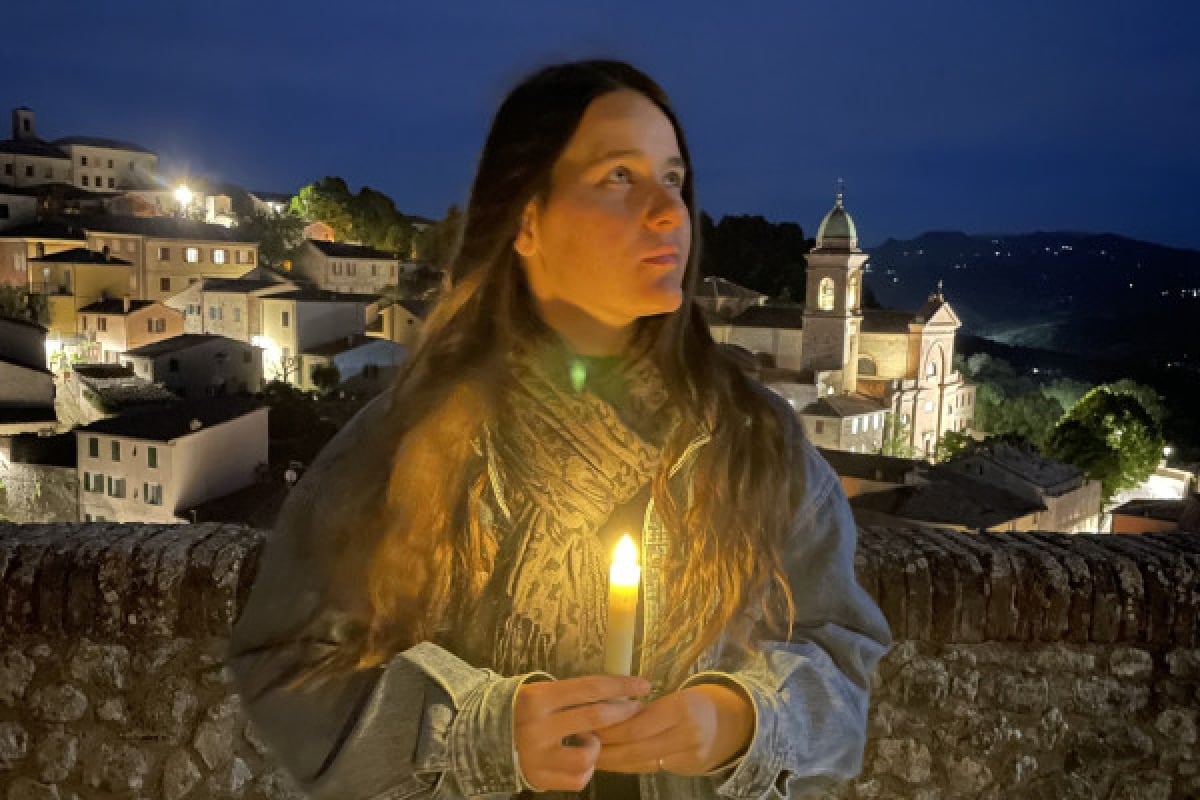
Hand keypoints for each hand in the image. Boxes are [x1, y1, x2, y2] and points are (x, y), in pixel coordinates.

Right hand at [514, 675, 649, 791]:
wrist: (486, 738)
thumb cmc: (525, 711)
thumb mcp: (542, 693)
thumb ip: (573, 695)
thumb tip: (618, 693)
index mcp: (538, 698)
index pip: (590, 688)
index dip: (621, 685)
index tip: (643, 685)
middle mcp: (537, 727)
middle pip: (595, 717)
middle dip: (623, 712)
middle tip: (635, 708)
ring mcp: (538, 756)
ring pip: (588, 755)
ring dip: (597, 747)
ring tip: (588, 741)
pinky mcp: (539, 778)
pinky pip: (579, 778)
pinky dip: (587, 768)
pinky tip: (579, 758)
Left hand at [594, 683, 753, 775]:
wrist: (726, 724)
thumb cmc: (690, 704)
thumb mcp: (671, 697)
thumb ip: (642, 709)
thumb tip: (603, 713)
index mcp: (680, 708)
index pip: (636, 725)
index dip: (610, 729)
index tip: (587, 726)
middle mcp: (687, 735)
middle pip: (636, 748)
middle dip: (605, 749)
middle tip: (581, 745)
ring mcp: (689, 756)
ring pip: (640, 763)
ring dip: (611, 761)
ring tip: (588, 755)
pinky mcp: (687, 770)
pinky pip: (649, 769)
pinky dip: (626, 766)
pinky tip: (610, 762)